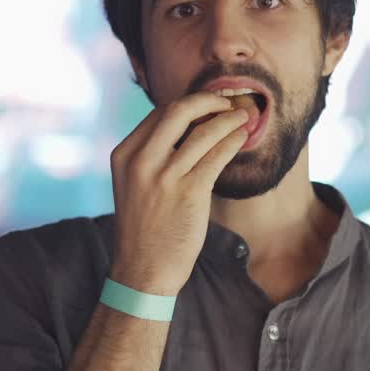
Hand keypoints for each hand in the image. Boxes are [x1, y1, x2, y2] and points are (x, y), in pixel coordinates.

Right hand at [108, 91, 250, 295]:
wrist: (142, 270)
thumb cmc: (144, 229)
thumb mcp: (134, 185)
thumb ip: (151, 156)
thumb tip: (188, 128)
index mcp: (124, 155)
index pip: (159, 114)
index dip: (189, 104)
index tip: (208, 104)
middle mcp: (141, 161)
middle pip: (179, 111)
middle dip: (209, 100)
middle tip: (228, 102)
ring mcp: (164, 177)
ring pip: (204, 132)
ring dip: (229, 119)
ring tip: (244, 117)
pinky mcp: (189, 193)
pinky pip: (217, 156)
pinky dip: (233, 142)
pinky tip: (241, 138)